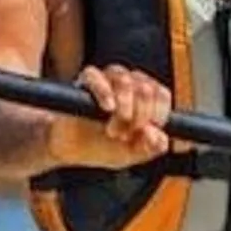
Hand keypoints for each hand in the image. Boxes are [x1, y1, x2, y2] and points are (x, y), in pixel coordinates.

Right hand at [48, 64, 170, 168]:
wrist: (69, 147)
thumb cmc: (102, 146)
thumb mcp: (131, 154)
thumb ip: (150, 147)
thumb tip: (158, 136)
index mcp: (144, 96)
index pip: (160, 94)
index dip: (157, 115)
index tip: (145, 132)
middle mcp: (128, 82)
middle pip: (145, 89)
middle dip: (138, 118)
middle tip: (124, 136)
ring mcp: (107, 78)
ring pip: (125, 81)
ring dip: (123, 111)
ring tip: (112, 131)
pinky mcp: (86, 81)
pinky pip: (96, 77)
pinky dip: (104, 93)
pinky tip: (107, 109)